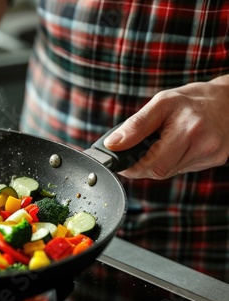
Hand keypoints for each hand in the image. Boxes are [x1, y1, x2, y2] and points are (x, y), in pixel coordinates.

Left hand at [104, 77, 228, 178]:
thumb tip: (112, 144)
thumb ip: (136, 125)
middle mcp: (204, 145)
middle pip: (161, 172)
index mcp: (188, 129)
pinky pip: (183, 168)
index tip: (121, 163)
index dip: (132, 167)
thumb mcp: (160, 103)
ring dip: (157, 163)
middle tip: (136, 153)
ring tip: (160, 144)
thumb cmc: (190, 100)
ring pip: (170, 172)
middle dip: (142, 166)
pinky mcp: (215, 160)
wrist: (227, 100)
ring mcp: (212, 155)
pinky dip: (172, 161)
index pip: (153, 164)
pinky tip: (176, 147)